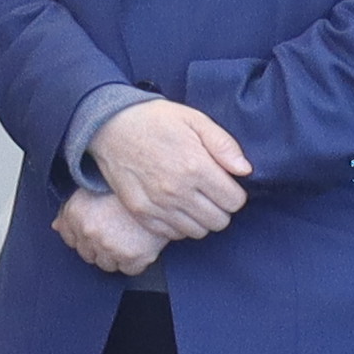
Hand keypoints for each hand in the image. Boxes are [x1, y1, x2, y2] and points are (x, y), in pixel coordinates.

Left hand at [53, 187, 166, 277]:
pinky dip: (134, 262)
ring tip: (127, 239)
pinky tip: (139, 246)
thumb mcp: (95, 189)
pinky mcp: (131, 257)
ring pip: (105, 264)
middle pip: (86, 253)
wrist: (162, 190)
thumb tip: (57, 226)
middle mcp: (88, 230)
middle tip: (115, 234)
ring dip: (114, 256)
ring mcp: (108, 246)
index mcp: (75, 212)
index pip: (67, 237)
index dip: (82, 235)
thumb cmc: (129, 189)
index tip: (95, 231)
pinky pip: (128, 270)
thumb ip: (72, 208)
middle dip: (98, 246)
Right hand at [94, 98, 253, 240]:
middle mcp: (178, 191)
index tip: (224, 184)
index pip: (235, 202)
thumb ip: (224, 145)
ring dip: (201, 219)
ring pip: (197, 231)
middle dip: (221, 208)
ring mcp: (157, 205)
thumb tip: (245, 170)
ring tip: (193, 201)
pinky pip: (172, 234)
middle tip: (210, 193)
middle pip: (219, 221)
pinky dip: (179, 226)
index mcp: (196, 167)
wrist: (109, 125)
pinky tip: (175, 207)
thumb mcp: (195, 119)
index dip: (234, 193)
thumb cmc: (155, 120)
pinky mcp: (140, 212)